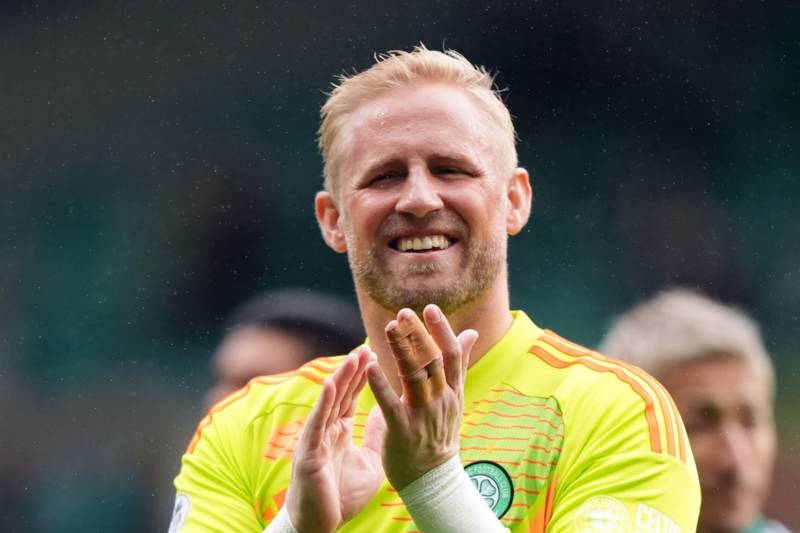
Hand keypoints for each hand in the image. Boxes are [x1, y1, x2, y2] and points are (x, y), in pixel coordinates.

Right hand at [285, 346, 385, 532]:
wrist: (322, 525)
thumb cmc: (341, 497)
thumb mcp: (369, 463)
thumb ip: (375, 437)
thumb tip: (385, 414)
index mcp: (339, 431)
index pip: (352, 397)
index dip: (362, 376)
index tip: (372, 354)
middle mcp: (326, 430)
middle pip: (342, 394)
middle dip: (353, 371)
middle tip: (365, 347)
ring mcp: (316, 439)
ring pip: (330, 403)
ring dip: (341, 379)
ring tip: (353, 357)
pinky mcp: (308, 452)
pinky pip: (317, 424)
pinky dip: (323, 403)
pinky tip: (329, 385)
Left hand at [366, 304, 478, 489]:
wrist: (434, 480)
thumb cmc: (440, 432)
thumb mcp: (456, 396)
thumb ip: (459, 363)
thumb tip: (471, 332)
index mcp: (452, 390)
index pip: (451, 355)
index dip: (442, 330)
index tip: (429, 308)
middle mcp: (441, 400)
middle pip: (433, 362)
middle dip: (419, 335)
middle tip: (404, 312)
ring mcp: (423, 416)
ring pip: (415, 378)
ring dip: (402, 352)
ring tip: (389, 329)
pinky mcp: (403, 431)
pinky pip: (392, 405)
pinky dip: (381, 385)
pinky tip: (370, 367)